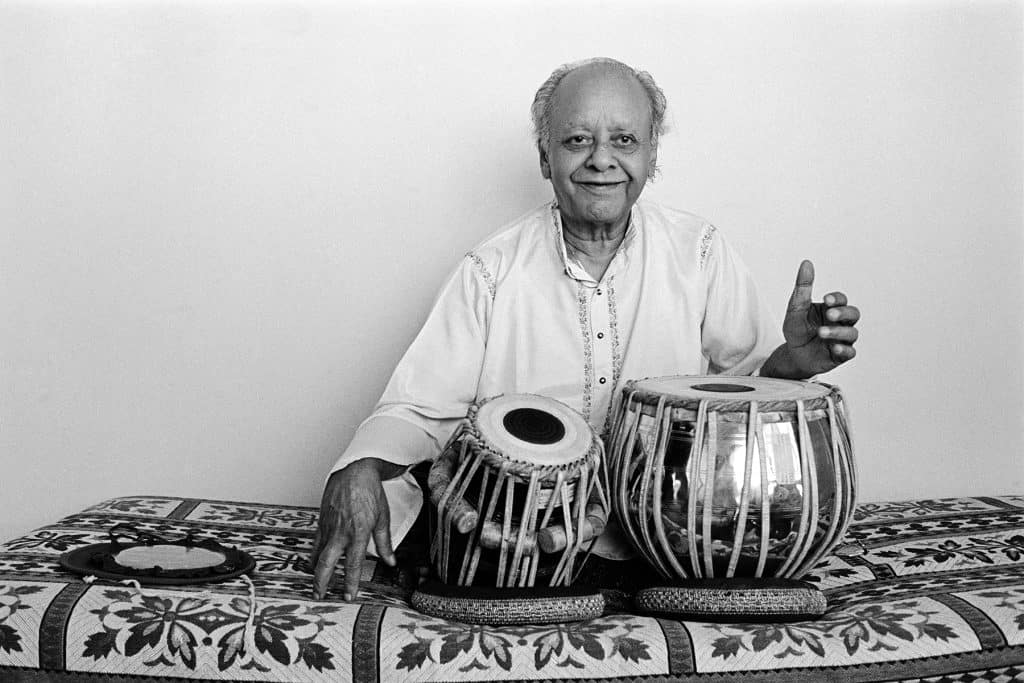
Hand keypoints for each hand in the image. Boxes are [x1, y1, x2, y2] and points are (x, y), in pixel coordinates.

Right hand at [310, 459, 395, 600]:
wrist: (354, 471)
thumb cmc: (370, 492)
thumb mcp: (383, 517)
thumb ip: (385, 543)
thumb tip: (390, 561)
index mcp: (358, 532)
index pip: (354, 565)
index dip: (351, 583)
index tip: (349, 597)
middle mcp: (341, 532)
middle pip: (327, 563)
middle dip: (322, 583)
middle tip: (320, 597)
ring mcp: (328, 526)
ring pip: (317, 554)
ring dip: (315, 572)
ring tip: (314, 586)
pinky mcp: (321, 520)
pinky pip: (315, 542)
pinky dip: (312, 555)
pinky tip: (312, 564)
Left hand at [777, 259, 859, 376]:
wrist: (793, 355)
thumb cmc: (797, 330)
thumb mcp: (795, 309)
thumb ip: (802, 288)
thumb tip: (806, 263)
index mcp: (831, 309)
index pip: (841, 300)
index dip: (837, 299)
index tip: (826, 300)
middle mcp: (840, 323)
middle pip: (853, 314)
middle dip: (843, 313)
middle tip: (829, 314)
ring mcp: (842, 339)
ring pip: (852, 333)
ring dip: (838, 332)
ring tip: (822, 333)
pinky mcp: (840, 355)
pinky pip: (849, 352)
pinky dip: (844, 350)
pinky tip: (834, 348)